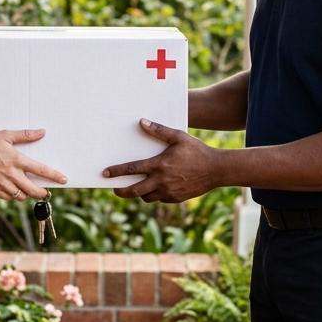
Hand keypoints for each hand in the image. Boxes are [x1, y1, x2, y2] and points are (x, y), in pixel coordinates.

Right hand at [0, 129, 67, 199]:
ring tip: (29, 189)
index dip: (54, 176)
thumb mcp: (5, 135)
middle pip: (33, 190)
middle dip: (42, 193)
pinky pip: (9, 197)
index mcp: (17, 160)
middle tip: (46, 191)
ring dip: (28, 194)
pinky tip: (15, 190)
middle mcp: (12, 175)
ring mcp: (3, 184)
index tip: (64, 180)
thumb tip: (42, 132)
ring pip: (21, 196)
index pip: (41, 170)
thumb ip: (25, 135)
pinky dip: (15, 196)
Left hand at [103, 119, 221, 202]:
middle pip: (134, 191)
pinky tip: (156, 187)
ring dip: (139, 193)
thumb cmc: (197, 151)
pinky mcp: (176, 198)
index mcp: (159, 165)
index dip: (116, 172)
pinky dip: (155, 195)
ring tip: (136, 187)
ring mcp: (169, 192)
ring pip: (146, 197)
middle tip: (115, 189)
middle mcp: (161, 181)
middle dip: (121, 191)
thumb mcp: (178, 137)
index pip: (132, 170)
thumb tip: (141, 122)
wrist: (217, 170)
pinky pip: (160, 199)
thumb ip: (159, 131)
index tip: (105, 174)